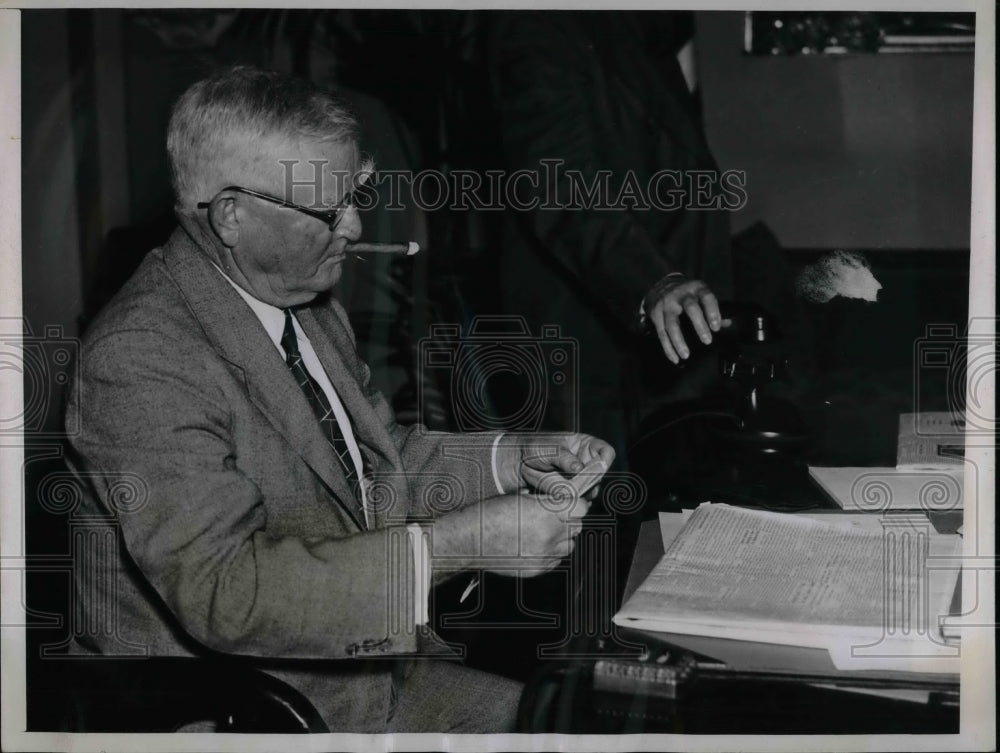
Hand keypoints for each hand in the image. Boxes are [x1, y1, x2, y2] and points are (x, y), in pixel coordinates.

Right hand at [430, 492, 590, 578]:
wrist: (472, 540)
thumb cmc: (491, 514)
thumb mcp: (521, 499)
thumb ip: (546, 501)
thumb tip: (563, 501)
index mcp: (546, 513)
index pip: (581, 508)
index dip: (576, 505)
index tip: (570, 504)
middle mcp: (549, 534)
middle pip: (577, 527)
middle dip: (568, 521)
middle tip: (554, 517)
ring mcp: (544, 554)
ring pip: (569, 545)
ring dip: (561, 538)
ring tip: (544, 532)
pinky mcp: (537, 568)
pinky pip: (556, 560)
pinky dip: (551, 553)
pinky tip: (535, 545)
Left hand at [495, 432, 614, 495]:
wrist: (520, 462)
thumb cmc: (535, 447)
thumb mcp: (550, 448)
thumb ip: (565, 458)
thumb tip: (580, 469)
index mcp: (586, 446)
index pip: (606, 452)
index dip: (605, 460)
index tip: (598, 468)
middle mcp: (586, 463)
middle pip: (600, 475)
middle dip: (590, 481)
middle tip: (576, 483)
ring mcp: (580, 479)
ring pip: (590, 490)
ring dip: (580, 492)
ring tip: (564, 489)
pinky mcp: (571, 492)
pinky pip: (578, 499)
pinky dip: (571, 500)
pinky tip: (561, 497)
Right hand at [643, 274, 722, 363]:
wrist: (660, 286)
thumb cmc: (687, 294)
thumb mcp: (700, 294)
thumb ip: (712, 309)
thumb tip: (728, 324)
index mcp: (696, 288)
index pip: (707, 297)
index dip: (712, 311)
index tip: (717, 327)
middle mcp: (681, 294)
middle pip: (690, 308)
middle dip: (699, 325)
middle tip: (707, 341)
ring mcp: (666, 304)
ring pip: (672, 324)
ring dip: (678, 341)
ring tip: (686, 355)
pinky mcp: (655, 314)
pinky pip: (661, 333)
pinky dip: (668, 348)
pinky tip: (675, 358)